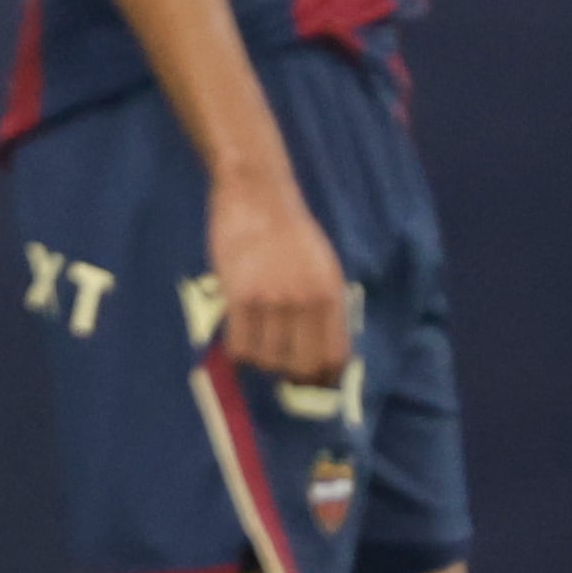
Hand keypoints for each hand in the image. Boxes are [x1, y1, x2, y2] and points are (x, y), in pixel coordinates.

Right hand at [208, 172, 347, 383]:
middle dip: (289, 373)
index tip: (310, 380)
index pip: (335, 357)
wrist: (256, 192)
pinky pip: (240, 345)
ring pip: (267, 359)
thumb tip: (322, 351)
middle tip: (277, 364)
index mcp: (331, 295)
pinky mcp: (239, 295)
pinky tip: (236, 336)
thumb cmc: (290, 228)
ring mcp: (272, 300)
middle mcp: (306, 302)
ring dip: (260, 360)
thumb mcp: (323, 265)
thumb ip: (324, 305)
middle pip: (301, 366)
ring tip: (254, 343)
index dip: (322, 377)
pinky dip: (238, 350)